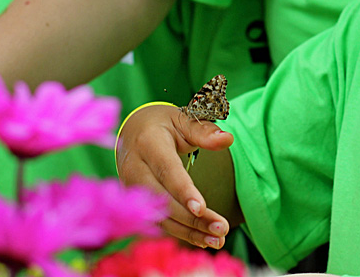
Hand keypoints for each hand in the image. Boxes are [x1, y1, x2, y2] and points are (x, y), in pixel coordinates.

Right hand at [116, 104, 234, 248]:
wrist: (132, 131)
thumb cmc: (162, 125)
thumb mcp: (182, 120)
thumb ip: (204, 132)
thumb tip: (227, 139)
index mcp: (148, 143)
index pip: (166, 170)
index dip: (183, 191)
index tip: (202, 208)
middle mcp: (134, 169)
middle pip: (163, 200)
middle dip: (192, 219)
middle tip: (222, 229)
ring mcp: (131, 189)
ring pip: (160, 217)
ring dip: (189, 232)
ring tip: (218, 240)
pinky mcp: (135, 203)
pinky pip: (158, 223)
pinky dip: (181, 233)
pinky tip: (203, 239)